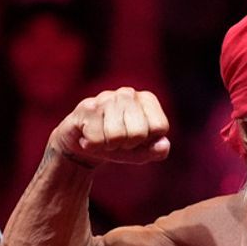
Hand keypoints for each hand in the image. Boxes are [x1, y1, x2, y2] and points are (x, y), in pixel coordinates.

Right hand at [51, 87, 170, 166]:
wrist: (82, 144)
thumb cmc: (118, 145)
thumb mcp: (141, 152)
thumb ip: (156, 151)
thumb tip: (164, 144)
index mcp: (147, 99)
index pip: (160, 127)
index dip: (147, 141)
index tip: (137, 138)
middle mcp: (128, 93)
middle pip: (139, 133)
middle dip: (127, 144)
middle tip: (118, 140)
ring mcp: (106, 97)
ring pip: (116, 136)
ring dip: (109, 145)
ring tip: (103, 137)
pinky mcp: (86, 107)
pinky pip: (96, 139)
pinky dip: (92, 145)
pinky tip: (89, 135)